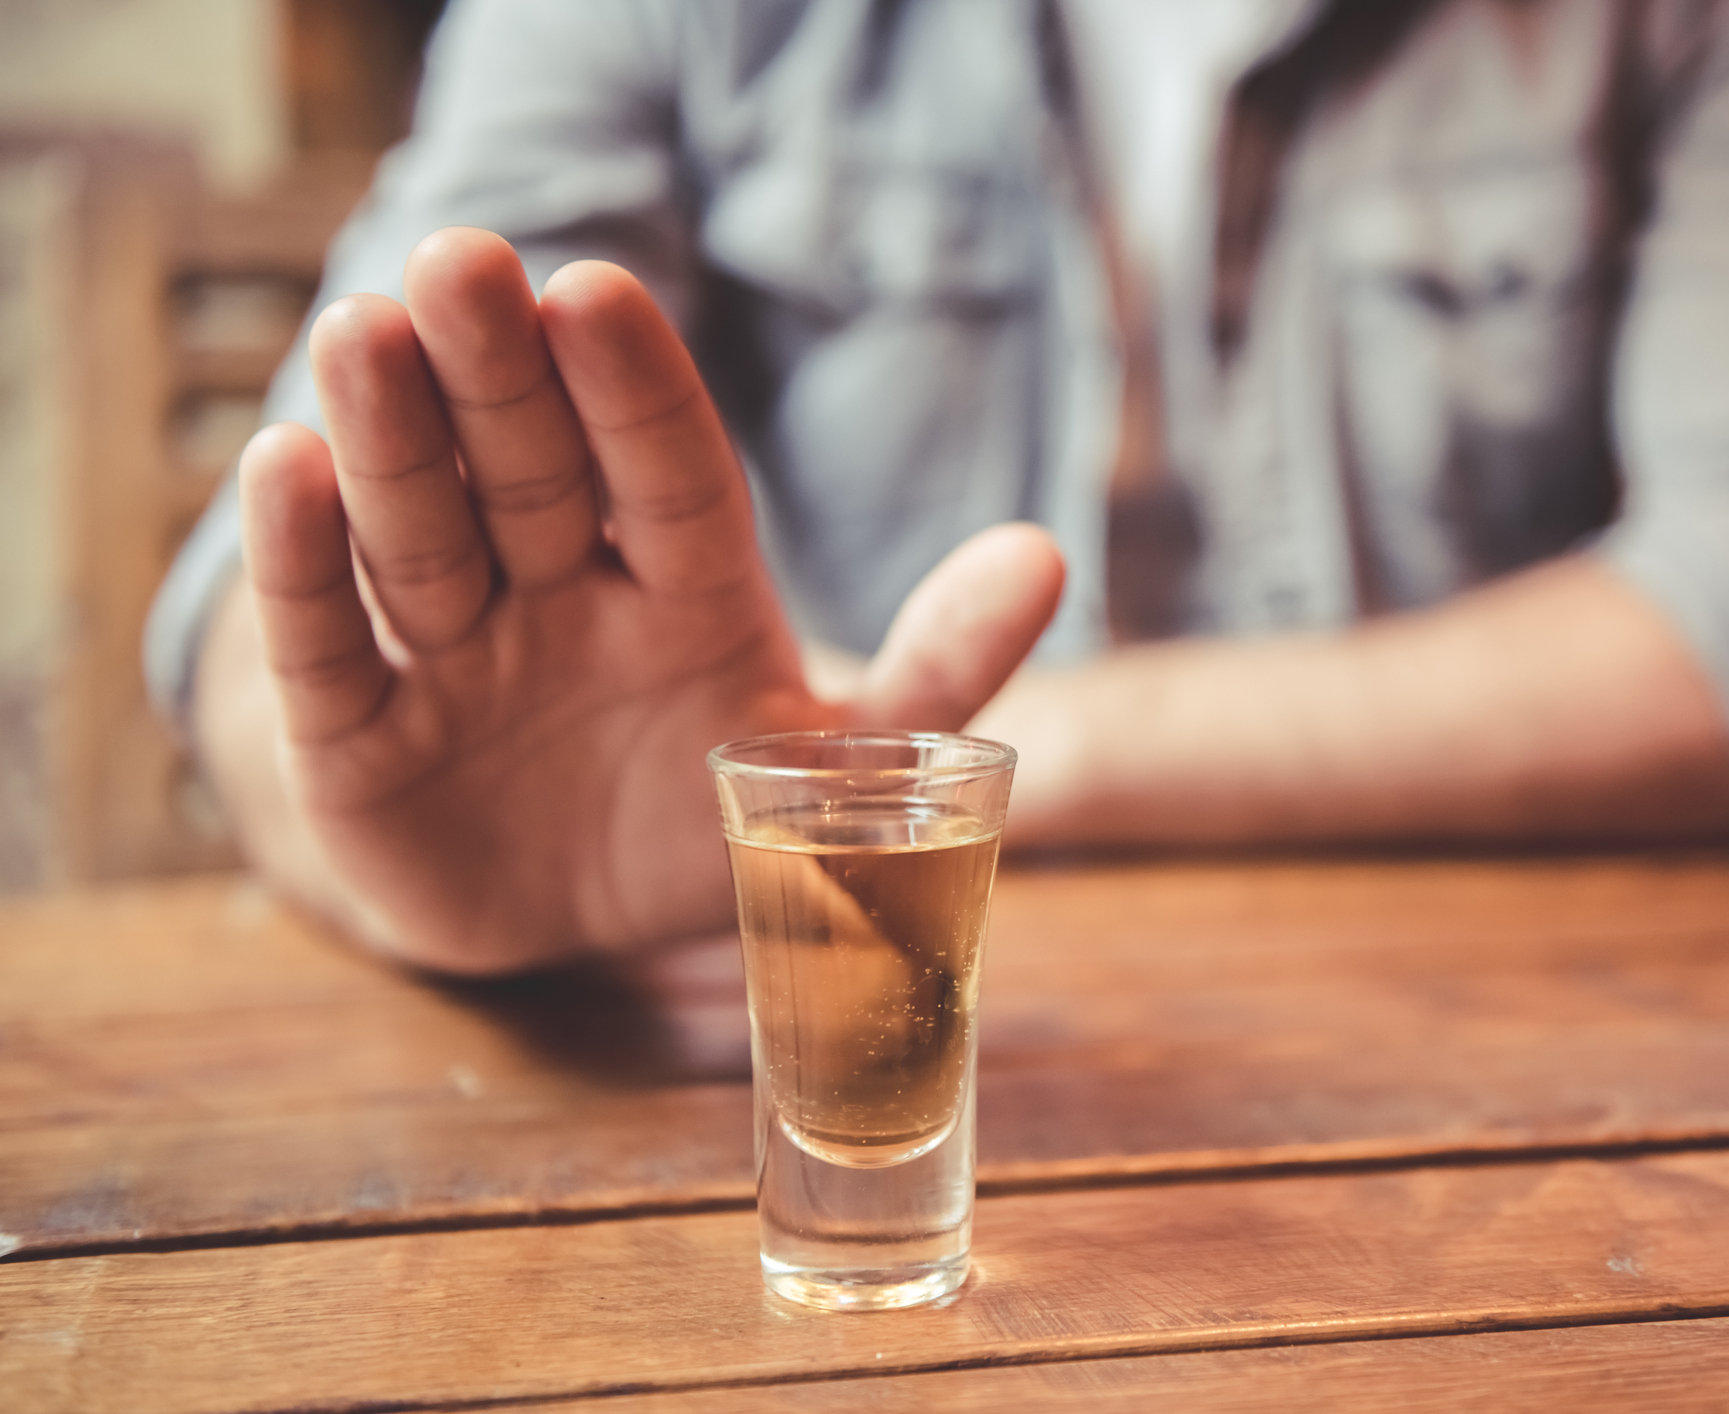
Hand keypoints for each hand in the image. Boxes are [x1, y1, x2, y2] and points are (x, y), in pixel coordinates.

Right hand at [237, 228, 1063, 972]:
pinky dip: (303, 565)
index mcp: (685, 588)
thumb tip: (1046, 554)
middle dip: (499, 376)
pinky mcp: (356, 734)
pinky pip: (328, 641)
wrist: (564, 926)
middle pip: (532, 472)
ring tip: (361, 334)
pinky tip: (282, 465)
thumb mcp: (830, 759)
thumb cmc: (701, 817)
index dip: (636, 395)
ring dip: (393, 439)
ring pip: (422, 533)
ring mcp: (453, 655)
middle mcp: (562, 594)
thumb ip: (935, 668)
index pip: (668, 477)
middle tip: (462, 261)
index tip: (599, 295)